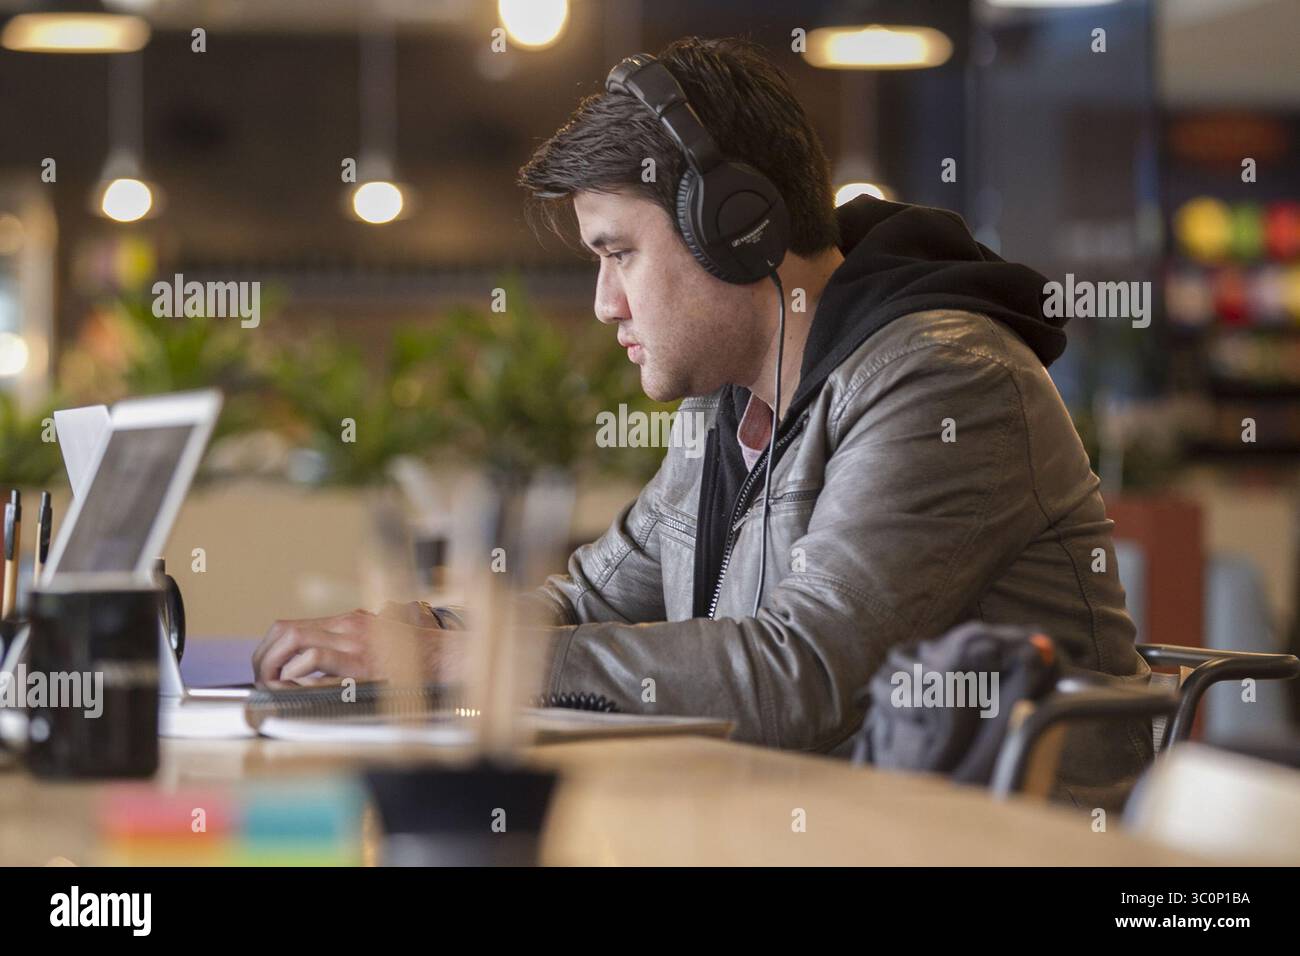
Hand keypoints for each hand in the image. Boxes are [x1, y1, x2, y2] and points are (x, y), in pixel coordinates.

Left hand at [253, 607, 463, 684]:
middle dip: (265, 658)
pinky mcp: (362, 661)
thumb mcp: (380, 645)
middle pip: (284, 630)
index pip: (292, 626)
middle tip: (265, 682)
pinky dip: (297, 675)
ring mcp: (355, 641)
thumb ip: (351, 651)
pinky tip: (298, 690)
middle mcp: (349, 626)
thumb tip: (314, 671)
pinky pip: (315, 658)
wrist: (448, 660)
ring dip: (275, 666)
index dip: (270, 650)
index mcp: (350, 622)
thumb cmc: (417, 660)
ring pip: (293, 639)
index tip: (267, 671)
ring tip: (276, 687)